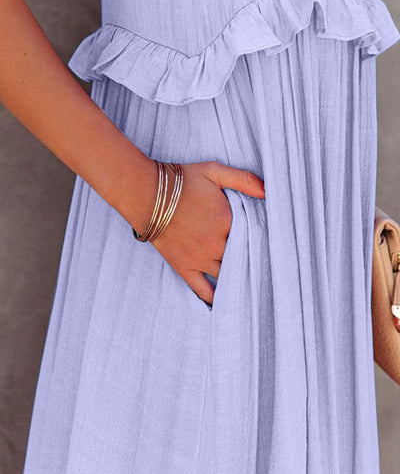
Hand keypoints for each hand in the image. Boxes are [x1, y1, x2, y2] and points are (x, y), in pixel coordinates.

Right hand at [148, 160, 264, 305]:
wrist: (146, 193)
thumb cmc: (181, 180)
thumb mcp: (214, 171)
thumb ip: (243, 179)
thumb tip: (267, 192)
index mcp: (227, 221)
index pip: (254, 237)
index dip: (262, 240)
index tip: (273, 245)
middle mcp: (216, 244)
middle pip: (243, 259)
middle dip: (254, 262)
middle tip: (268, 270)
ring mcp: (200, 258)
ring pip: (227, 276)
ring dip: (239, 280)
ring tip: (252, 287)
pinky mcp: (184, 267)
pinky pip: (202, 290)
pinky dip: (215, 298)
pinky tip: (225, 305)